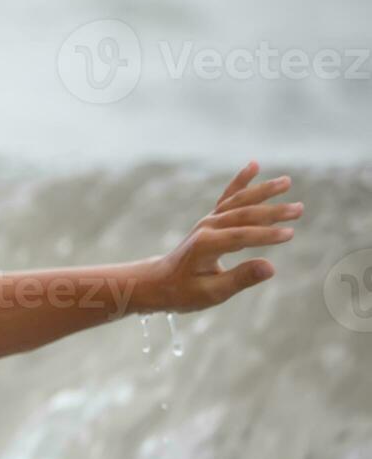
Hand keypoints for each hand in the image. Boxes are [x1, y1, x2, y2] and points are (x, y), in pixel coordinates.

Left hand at [137, 160, 302, 312]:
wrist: (159, 282)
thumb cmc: (184, 291)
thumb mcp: (211, 293)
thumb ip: (240, 279)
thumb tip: (271, 267)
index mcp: (206, 245)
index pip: (241, 236)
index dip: (266, 235)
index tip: (290, 234)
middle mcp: (207, 228)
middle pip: (243, 215)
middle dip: (273, 212)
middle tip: (299, 209)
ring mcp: (208, 221)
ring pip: (238, 202)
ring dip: (262, 191)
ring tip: (287, 182)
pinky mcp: (211, 220)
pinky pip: (227, 197)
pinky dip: (240, 182)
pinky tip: (254, 165)